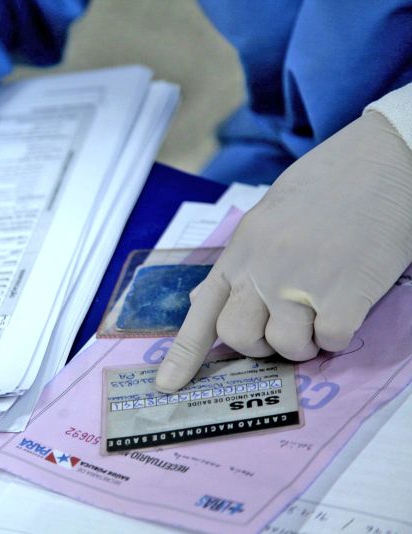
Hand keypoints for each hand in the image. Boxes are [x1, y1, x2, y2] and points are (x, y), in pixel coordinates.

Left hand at [156, 111, 411, 391]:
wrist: (383, 158)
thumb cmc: (328, 185)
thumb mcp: (267, 218)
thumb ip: (241, 261)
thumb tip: (208, 296)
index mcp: (240, 251)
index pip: (201, 312)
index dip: (182, 356)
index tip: (168, 387)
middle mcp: (261, 269)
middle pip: (239, 337)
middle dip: (259, 345)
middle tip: (284, 327)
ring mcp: (301, 281)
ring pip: (286, 346)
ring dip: (304, 343)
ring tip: (321, 313)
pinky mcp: (345, 292)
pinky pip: (331, 341)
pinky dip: (339, 334)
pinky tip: (348, 305)